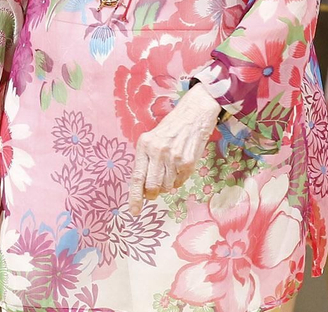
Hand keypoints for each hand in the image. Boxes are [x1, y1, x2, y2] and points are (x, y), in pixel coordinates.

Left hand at [129, 82, 221, 215]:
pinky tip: (179, 166)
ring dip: (167, 184)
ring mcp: (173, 157)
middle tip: (154, 191)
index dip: (135, 197)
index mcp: (144, 145)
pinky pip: (180, 182)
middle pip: (151, 186)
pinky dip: (178, 180)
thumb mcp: (152, 139)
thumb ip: (146, 161)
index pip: (136, 177)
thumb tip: (144, 189)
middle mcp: (157, 151)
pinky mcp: (188, 162)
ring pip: (167, 186)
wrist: (193, 114)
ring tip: (170, 169)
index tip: (134, 211)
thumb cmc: (171, 128)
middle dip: (152, 193)